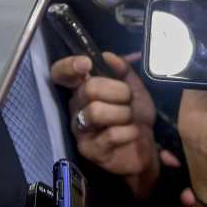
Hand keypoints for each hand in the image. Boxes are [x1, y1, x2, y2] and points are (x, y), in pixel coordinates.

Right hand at [51, 53, 159, 198]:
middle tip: (129, 99)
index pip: (60, 73)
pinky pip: (110, 135)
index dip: (69, 66)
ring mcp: (80, 129)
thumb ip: (123, 70)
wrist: (145, 148)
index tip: (87, 64)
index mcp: (83, 89)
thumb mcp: (135, 88)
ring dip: (123, 113)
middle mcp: (76, 107)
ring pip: (96, 112)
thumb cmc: (136, 116)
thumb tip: (108, 56)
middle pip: (88, 89)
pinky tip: (133, 133)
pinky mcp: (89, 150)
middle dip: (117, 91)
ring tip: (130, 118)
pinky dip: (129, 131)